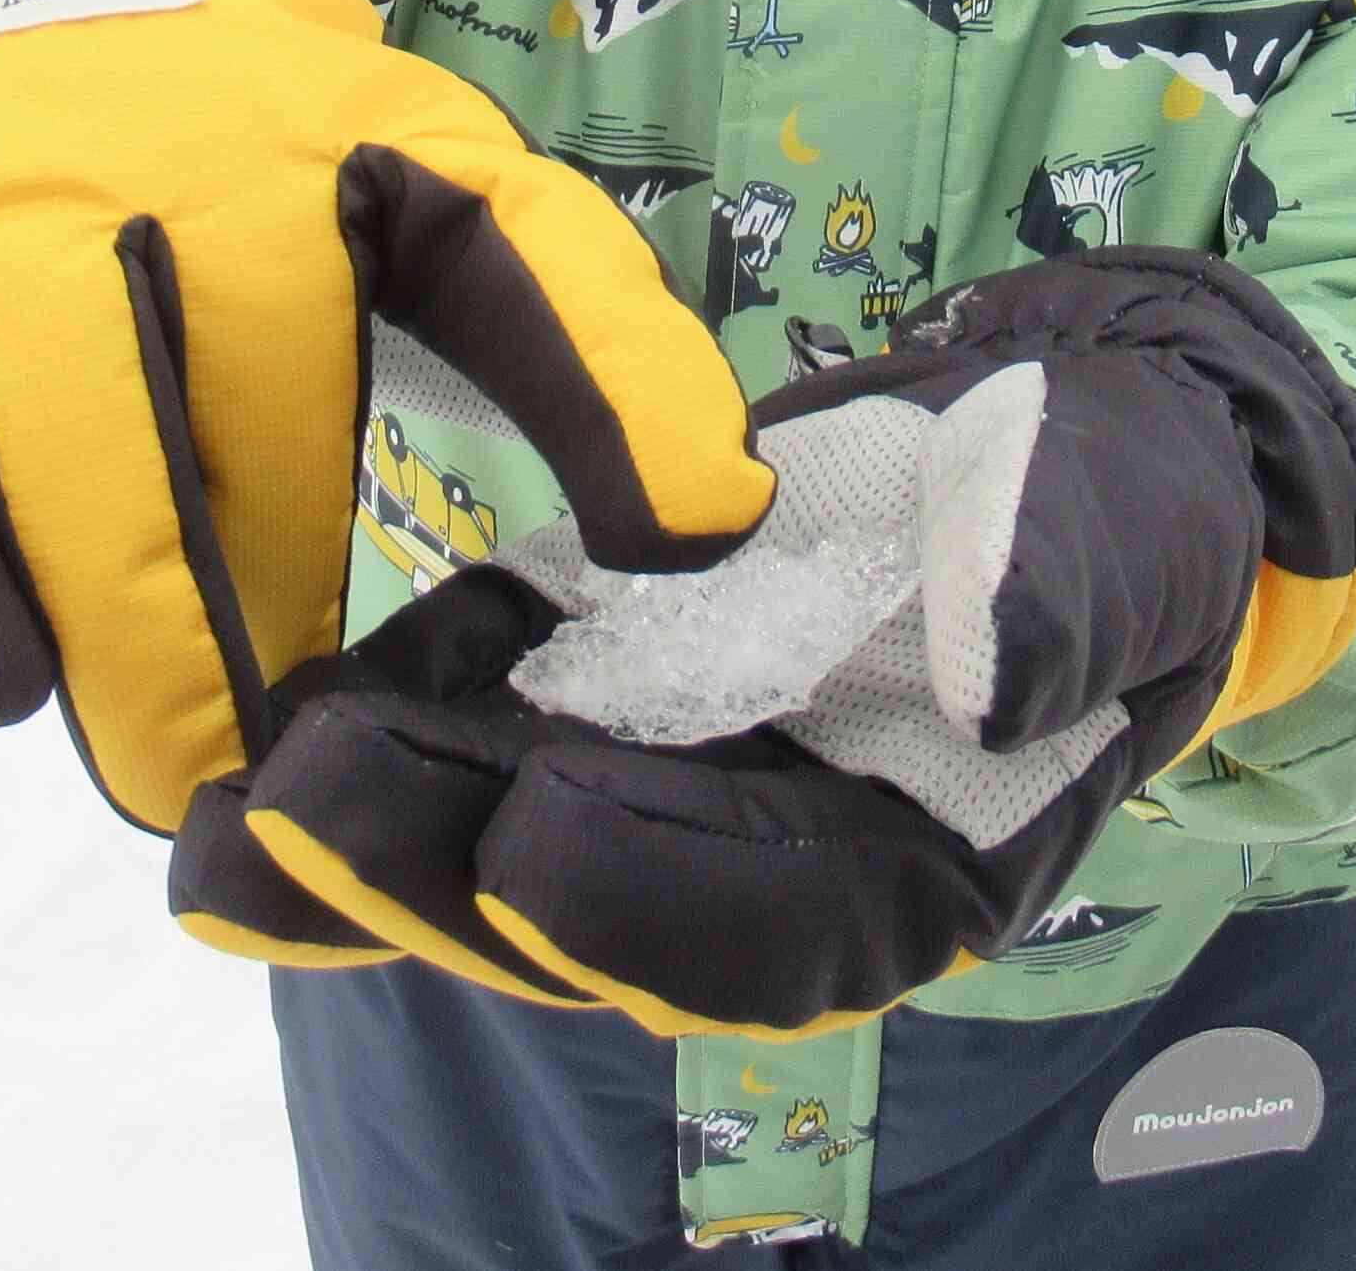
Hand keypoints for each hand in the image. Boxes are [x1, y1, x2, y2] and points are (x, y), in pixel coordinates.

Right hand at [0, 0, 777, 839]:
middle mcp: (173, 144)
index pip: (520, 262)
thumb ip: (571, 339)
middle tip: (263, 770)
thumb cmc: (244, 141)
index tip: (686, 546)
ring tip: (146, 762)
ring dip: (96, 622)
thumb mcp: (423, 181)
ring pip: (45, 421)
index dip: (615, 399)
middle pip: (232, 405)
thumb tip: (714, 539)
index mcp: (352, 134)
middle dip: (243, 622)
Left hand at [170, 249, 1355, 1035]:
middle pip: (591, 914)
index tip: (532, 836)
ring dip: (365, 829)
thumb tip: (996, 681)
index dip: (648, 897)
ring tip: (230, 804)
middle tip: (302, 810)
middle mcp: (772, 860)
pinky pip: (471, 727)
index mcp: (919, 866)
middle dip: (439, 875)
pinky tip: (257, 718)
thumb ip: (1062, 598)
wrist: (1067, 433)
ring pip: (497, 845)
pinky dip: (371, 730)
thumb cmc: (1119, 493)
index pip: (771, 924)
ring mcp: (671, 780)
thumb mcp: (1125, 528)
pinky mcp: (597, 683)